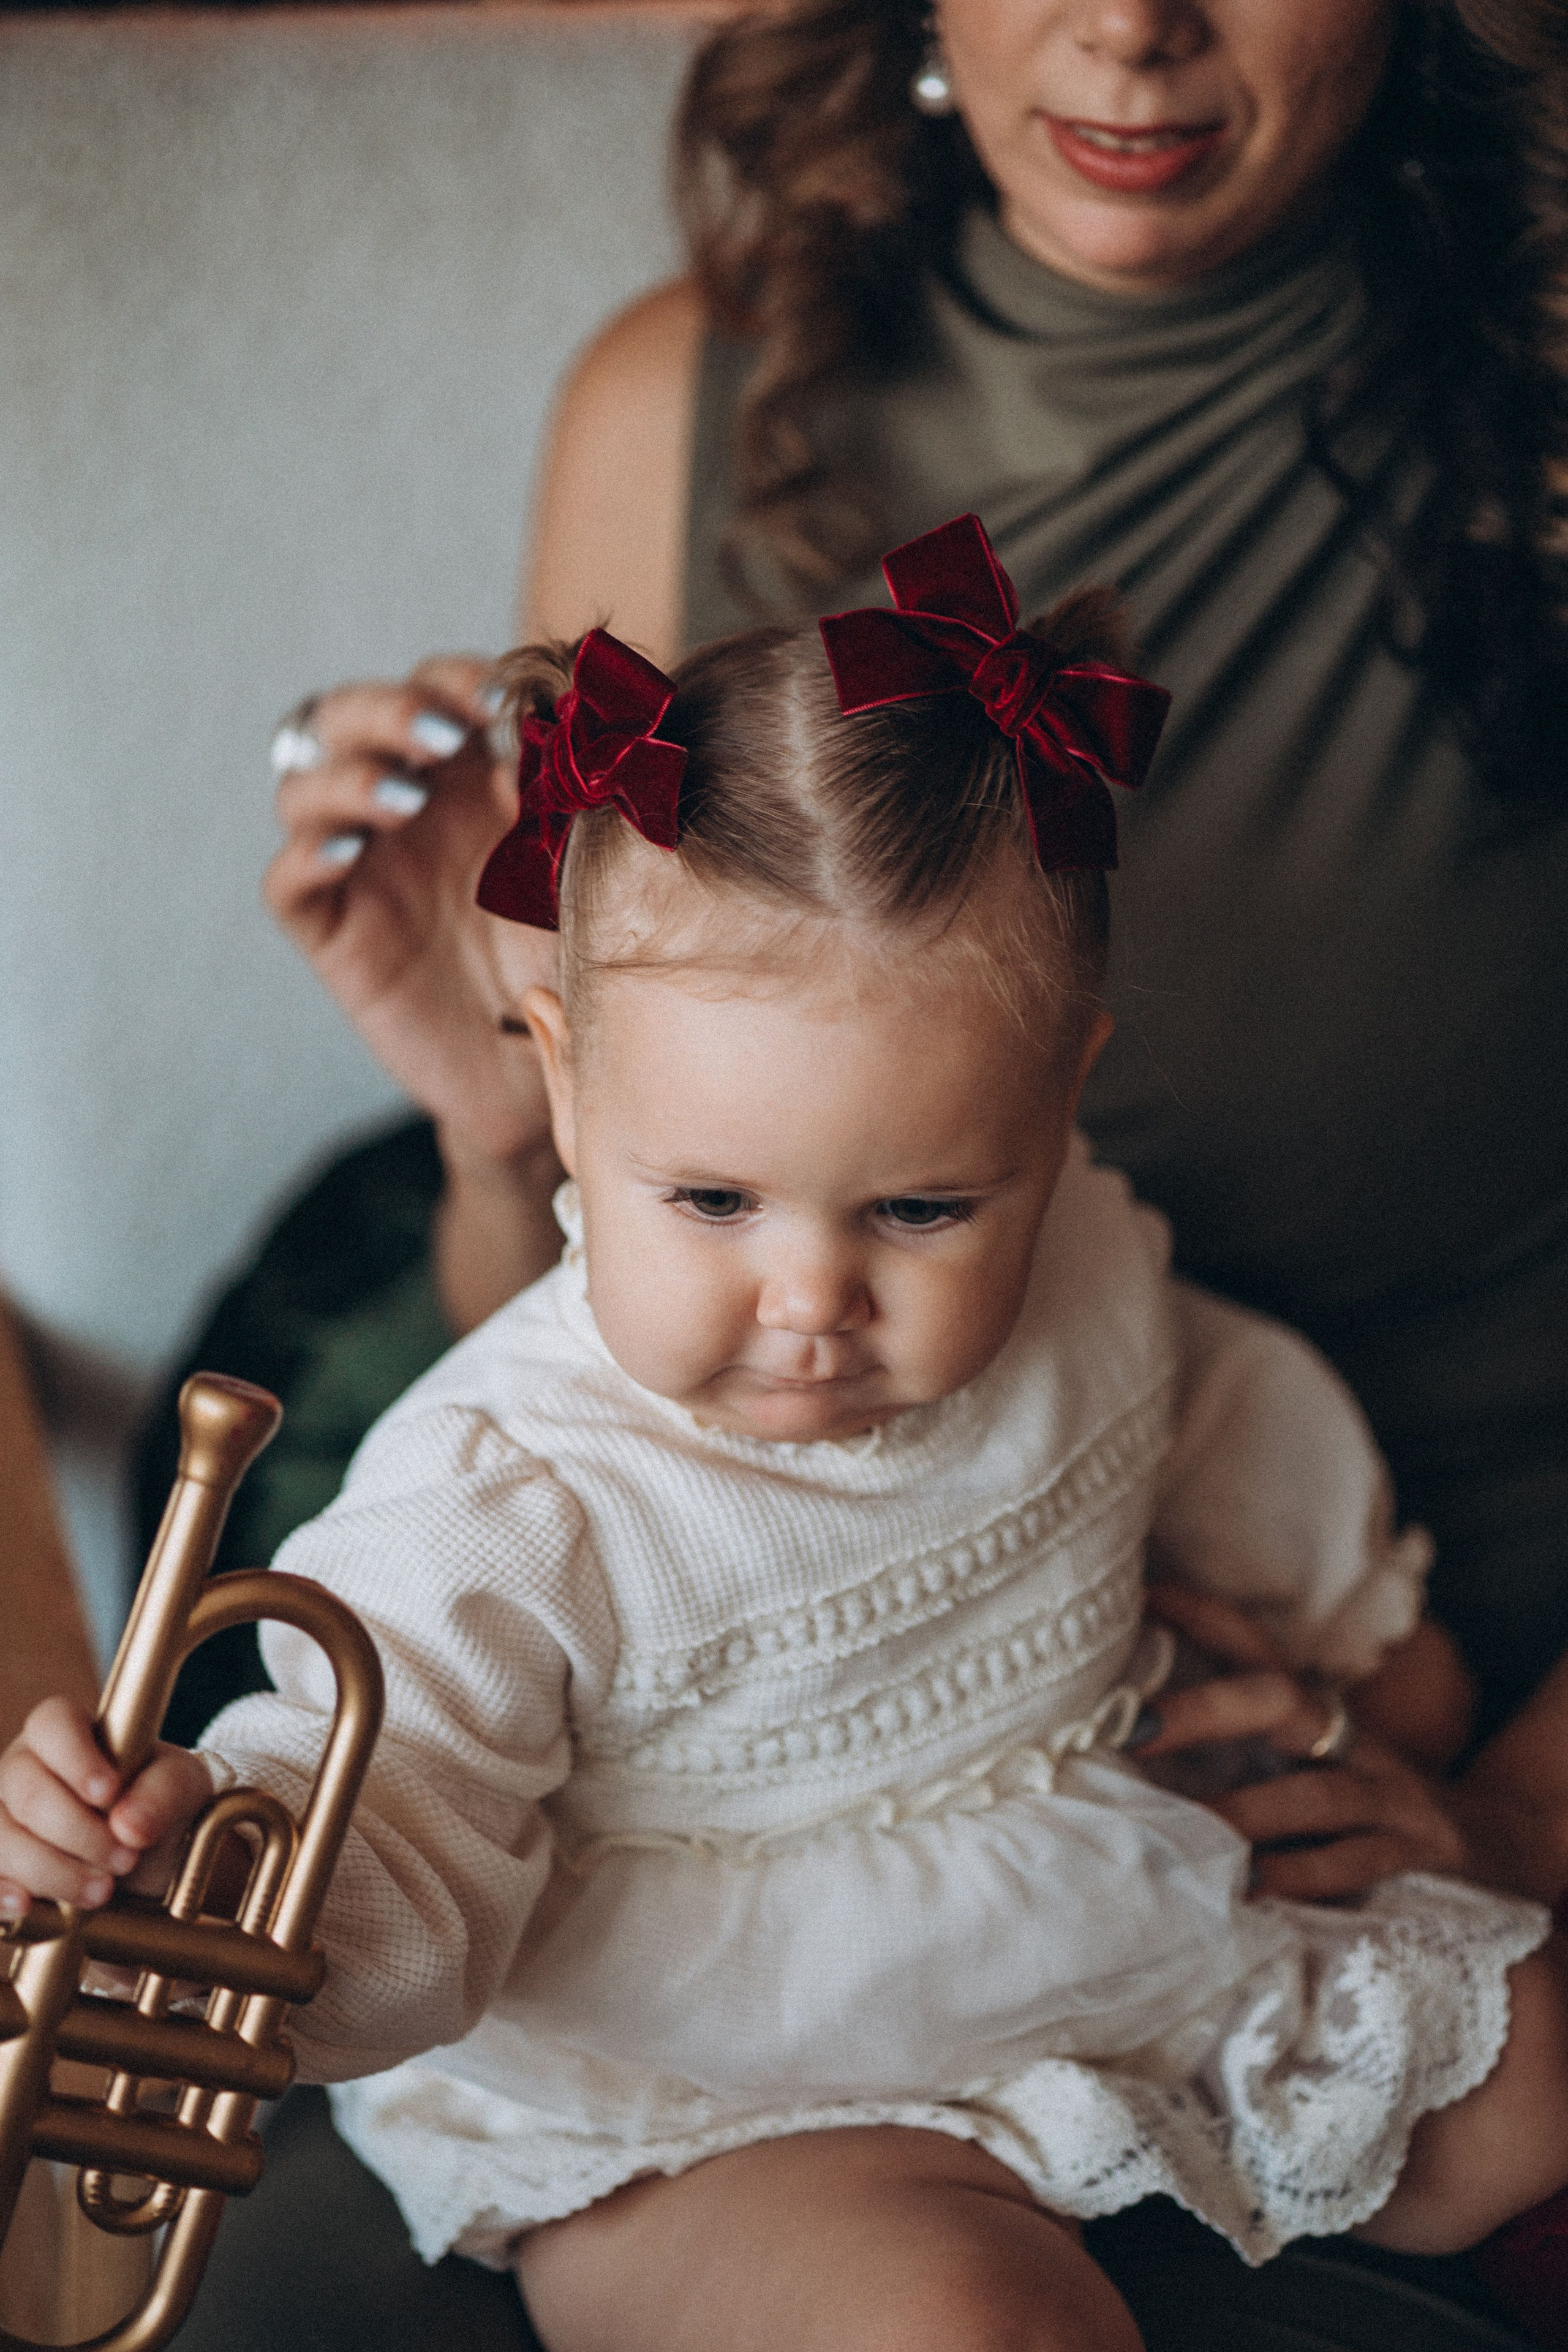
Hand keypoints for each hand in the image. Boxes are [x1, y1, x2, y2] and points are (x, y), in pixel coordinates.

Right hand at [0, 1696, 210, 1918]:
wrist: (151, 1850)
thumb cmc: (160, 1799)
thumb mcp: (180, 1784)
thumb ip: (163, 1792)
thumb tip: (129, 1826)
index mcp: (67, 1730)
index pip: (52, 1724)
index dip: (76, 1759)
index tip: (108, 1793)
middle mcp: (24, 1767)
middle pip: (28, 1792)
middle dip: (77, 1831)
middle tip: (125, 1858)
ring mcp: (3, 1815)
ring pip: (3, 1839)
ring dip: (52, 1871)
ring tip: (102, 1891)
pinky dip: (3, 1895)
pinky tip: (26, 1907)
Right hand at [264, 658, 557, 1166]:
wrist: (543, 1070)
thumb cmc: (569, 959)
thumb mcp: (582, 868)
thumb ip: (570, 796)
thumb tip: (567, 720)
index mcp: (464, 775)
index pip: (433, 691)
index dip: (454, 679)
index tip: (500, 699)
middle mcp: (401, 807)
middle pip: (349, 717)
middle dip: (388, 711)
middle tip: (440, 738)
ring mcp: (358, 865)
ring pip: (303, 783)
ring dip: (348, 775)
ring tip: (406, 797)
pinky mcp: (330, 931)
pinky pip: (287, 880)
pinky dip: (307, 854)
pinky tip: (350, 852)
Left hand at [1137, 1584, 1468, 1900]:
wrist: (1489, 1839)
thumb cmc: (1359, 1796)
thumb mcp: (1303, 1753)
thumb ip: (1234, 1740)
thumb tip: (1125, 1736)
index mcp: (1309, 1707)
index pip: (1250, 1643)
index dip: (1198, 1612)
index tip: (1140, 1592)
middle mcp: (1346, 1735)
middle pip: (1276, 1700)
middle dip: (1205, 1710)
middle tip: (1136, 1727)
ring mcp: (1384, 1791)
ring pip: (1314, 1792)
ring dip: (1248, 1812)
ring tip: (1190, 1831)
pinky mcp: (1413, 1848)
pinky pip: (1354, 1860)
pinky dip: (1301, 1876)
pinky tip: (1254, 1890)